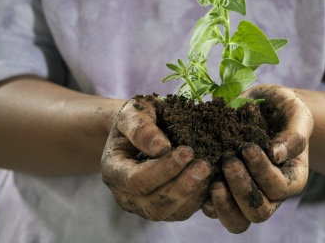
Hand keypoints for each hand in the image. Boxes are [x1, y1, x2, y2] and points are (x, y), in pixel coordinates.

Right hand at [101, 95, 211, 220]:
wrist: (144, 127)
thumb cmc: (139, 117)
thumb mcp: (135, 112)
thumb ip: (141, 127)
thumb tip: (160, 146)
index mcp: (113, 170)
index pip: (136, 180)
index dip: (163, 169)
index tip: (187, 151)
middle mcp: (125, 195)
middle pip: (153, 206)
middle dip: (181, 188)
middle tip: (204, 166)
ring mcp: (144, 205)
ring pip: (170, 213)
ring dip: (193, 194)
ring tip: (209, 170)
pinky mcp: (165, 208)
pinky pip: (183, 212)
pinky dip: (199, 199)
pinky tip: (211, 179)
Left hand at [202, 85, 313, 232]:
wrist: (265, 106)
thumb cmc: (284, 110)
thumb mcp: (297, 114)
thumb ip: (293, 134)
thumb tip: (277, 155)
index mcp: (292, 178)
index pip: (278, 188)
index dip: (262, 171)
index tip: (248, 148)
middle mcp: (271, 195)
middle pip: (258, 212)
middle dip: (242, 190)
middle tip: (229, 162)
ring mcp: (246, 196)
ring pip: (237, 220)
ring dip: (223, 203)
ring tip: (213, 179)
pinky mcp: (225, 191)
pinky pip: (214, 210)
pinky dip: (205, 199)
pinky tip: (199, 178)